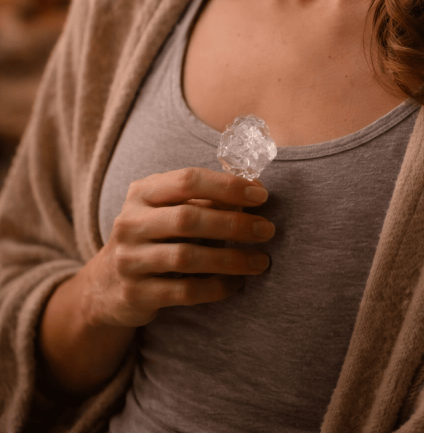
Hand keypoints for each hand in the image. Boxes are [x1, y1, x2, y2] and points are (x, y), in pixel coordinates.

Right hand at [81, 166, 273, 328]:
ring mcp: (129, 260)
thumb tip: (253, 192)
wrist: (106, 285)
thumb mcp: (167, 210)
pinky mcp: (135, 294)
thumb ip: (203, 200)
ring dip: (230, 259)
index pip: (188, 180)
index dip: (227, 185)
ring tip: (260, 261)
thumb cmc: (153, 236)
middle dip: (234, 224)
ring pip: (187, 257)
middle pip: (188, 218)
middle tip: (267, 230)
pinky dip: (215, 288)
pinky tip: (236, 284)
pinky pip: (183, 291)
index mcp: (142, 193)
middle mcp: (130, 223)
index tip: (261, 195)